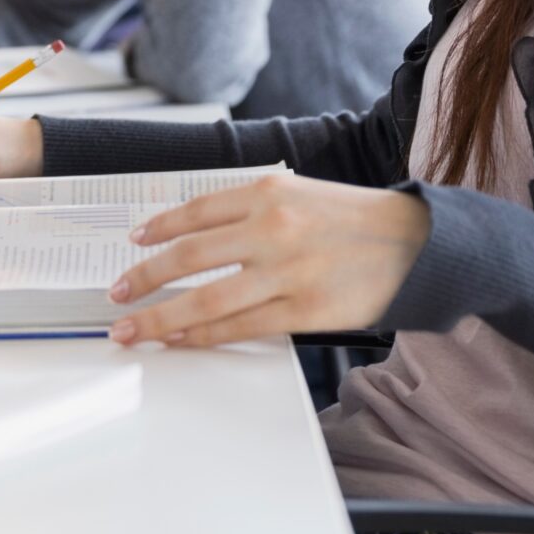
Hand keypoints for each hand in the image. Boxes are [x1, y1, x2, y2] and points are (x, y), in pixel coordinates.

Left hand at [104, 173, 430, 348]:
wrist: (417, 242)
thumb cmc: (354, 219)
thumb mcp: (299, 193)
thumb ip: (249, 208)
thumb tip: (193, 234)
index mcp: (266, 194)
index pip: (194, 212)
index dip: (157, 229)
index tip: (133, 244)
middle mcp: (271, 229)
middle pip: (186, 258)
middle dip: (142, 279)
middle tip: (116, 294)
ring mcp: (286, 273)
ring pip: (204, 300)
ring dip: (159, 317)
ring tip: (132, 328)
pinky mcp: (303, 310)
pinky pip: (239, 327)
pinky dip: (202, 336)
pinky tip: (179, 339)